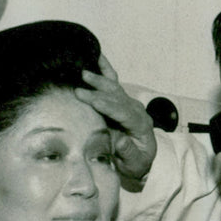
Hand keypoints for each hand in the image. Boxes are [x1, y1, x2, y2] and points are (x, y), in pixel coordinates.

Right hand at [75, 55, 156, 180]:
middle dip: (97, 92)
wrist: (142, 160)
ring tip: (83, 72)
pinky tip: (98, 56)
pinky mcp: (122, 101)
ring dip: (99, 79)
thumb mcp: (134, 164)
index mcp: (141, 125)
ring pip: (114, 88)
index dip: (107, 105)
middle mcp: (136, 111)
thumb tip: (120, 142)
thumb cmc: (137, 163)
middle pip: (117, 97)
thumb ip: (128, 152)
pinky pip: (114, 82)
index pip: (123, 112)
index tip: (91, 100)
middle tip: (78, 89)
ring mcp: (130, 104)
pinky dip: (105, 69)